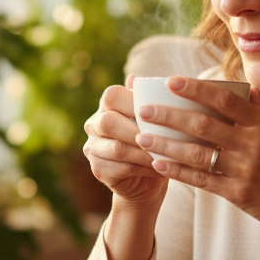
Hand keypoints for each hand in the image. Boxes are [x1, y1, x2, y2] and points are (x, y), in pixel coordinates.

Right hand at [83, 75, 167, 210]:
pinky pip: (122, 168)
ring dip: (145, 152)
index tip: (158, 110)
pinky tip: (161, 168)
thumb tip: (136, 78)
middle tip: (162, 137)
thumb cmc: (154, 143)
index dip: (132, 101)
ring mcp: (92, 149)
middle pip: (108, 122)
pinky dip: (145, 168)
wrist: (146, 181)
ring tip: (167, 154)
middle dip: (137, 130)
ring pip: (117, 148)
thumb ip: (148, 101)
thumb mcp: (155, 120)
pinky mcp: (98, 170)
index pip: (111, 96)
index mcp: (106, 107)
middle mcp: (94, 125)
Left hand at [133, 76, 259, 259]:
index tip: (170, 81)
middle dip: (170, 116)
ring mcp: (245, 169)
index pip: (225, 99)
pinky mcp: (237, 192)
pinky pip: (201, 180)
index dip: (196, 89)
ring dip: (166, 145)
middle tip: (144, 109)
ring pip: (197, 153)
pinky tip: (158, 164)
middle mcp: (253, 143)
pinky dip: (178, 171)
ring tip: (142, 137)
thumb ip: (259, 111)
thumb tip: (246, 87)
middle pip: (204, 125)